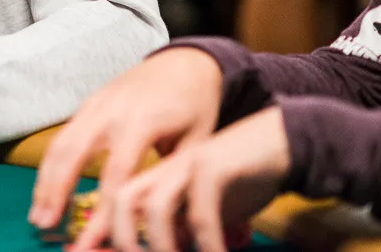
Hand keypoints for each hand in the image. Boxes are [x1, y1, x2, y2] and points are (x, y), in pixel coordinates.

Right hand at [29, 48, 223, 249]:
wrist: (184, 61)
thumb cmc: (196, 106)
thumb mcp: (198, 143)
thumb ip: (178, 181)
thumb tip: (169, 229)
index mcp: (142, 121)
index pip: (116, 172)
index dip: (104, 209)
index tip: (92, 238)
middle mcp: (111, 110)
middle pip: (73, 153)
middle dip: (55, 191)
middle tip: (43, 225)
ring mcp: (95, 104)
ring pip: (60, 144)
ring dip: (44, 181)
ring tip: (37, 215)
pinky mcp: (87, 104)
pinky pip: (62, 136)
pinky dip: (50, 165)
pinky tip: (45, 190)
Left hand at [107, 107, 289, 251]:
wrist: (279, 139)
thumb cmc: (237, 178)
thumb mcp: (202, 209)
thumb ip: (178, 230)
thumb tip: (161, 247)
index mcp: (153, 174)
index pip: (116, 204)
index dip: (101, 232)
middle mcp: (163, 166)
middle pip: (124, 200)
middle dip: (121, 238)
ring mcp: (186, 163)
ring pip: (156, 206)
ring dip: (160, 245)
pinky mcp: (214, 165)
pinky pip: (202, 213)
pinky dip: (206, 243)